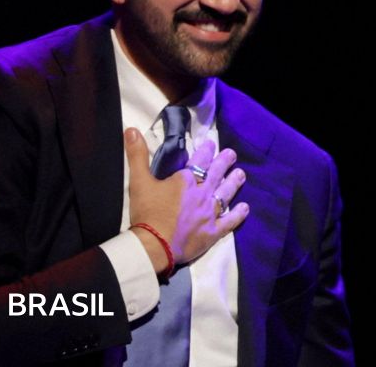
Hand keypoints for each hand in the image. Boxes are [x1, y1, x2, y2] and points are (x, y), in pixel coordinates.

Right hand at [125, 127, 248, 273]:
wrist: (154, 246)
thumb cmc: (147, 213)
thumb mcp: (138, 181)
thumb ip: (136, 155)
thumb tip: (131, 130)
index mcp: (185, 181)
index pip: (200, 161)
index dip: (206, 151)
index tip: (212, 144)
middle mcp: (202, 194)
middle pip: (216, 174)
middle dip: (224, 162)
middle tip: (232, 155)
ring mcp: (209, 214)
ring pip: (225, 195)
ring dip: (234, 183)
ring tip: (241, 175)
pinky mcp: (212, 232)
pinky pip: (229, 222)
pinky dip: (238, 214)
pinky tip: (244, 208)